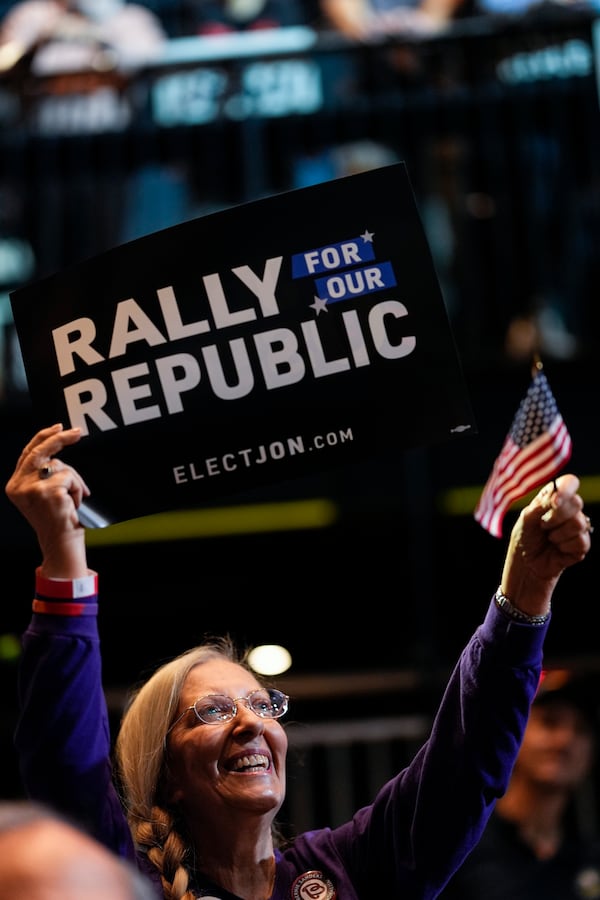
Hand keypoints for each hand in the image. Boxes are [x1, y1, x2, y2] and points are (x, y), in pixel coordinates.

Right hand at [5, 423, 89, 576]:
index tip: (58, 427)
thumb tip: (57, 449)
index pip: (27, 453)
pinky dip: (78, 489)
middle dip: (60, 438)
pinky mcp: (47, 490)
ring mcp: (31, 487)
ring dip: (74, 481)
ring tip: (72, 500)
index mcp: (15, 485)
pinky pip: (70, 477)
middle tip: (77, 432)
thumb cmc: (57, 520)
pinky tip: (73, 504)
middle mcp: (18, 485)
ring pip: (60, 465)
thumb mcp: (42, 494)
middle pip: (40, 451)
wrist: (61, 543)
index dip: (43, 437)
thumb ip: (42, 473)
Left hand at [501, 474, 591, 615]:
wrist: (526, 564)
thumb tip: (555, 496)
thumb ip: (540, 505)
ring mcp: (578, 527)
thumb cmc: (525, 537)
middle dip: (556, 516)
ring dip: (558, 534)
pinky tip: (557, 549)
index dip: (567, 489)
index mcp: (554, 498)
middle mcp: (569, 510)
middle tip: (543, 526)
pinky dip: (564, 547)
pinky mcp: (582, 544)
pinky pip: (581, 541)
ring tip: (549, 539)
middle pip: (577, 502)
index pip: (569, 483)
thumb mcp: (526, 519)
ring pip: (579, 523)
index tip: (555, 501)